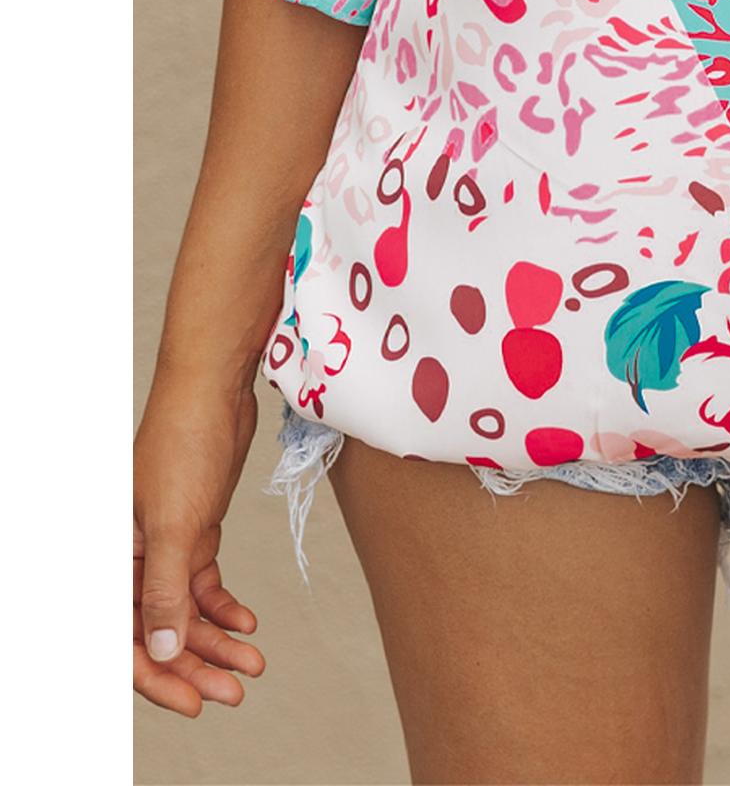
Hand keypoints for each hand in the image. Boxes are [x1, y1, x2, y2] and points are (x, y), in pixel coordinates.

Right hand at [133, 368, 265, 714]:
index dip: (158, 676)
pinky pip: (204, 585)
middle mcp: (133, 559)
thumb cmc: (183, 443)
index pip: (128, 637)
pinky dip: (225, 607)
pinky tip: (248, 624)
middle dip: (196, 665)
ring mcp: (165, 546)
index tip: (195, 702)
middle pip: (159, 631)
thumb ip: (166, 590)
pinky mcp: (194, 531)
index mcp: (113, 560)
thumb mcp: (176, 523)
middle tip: (235, 690)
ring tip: (252, 664)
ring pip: (186, 611)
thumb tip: (163, 650)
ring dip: (217, 640)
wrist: (214, 390)